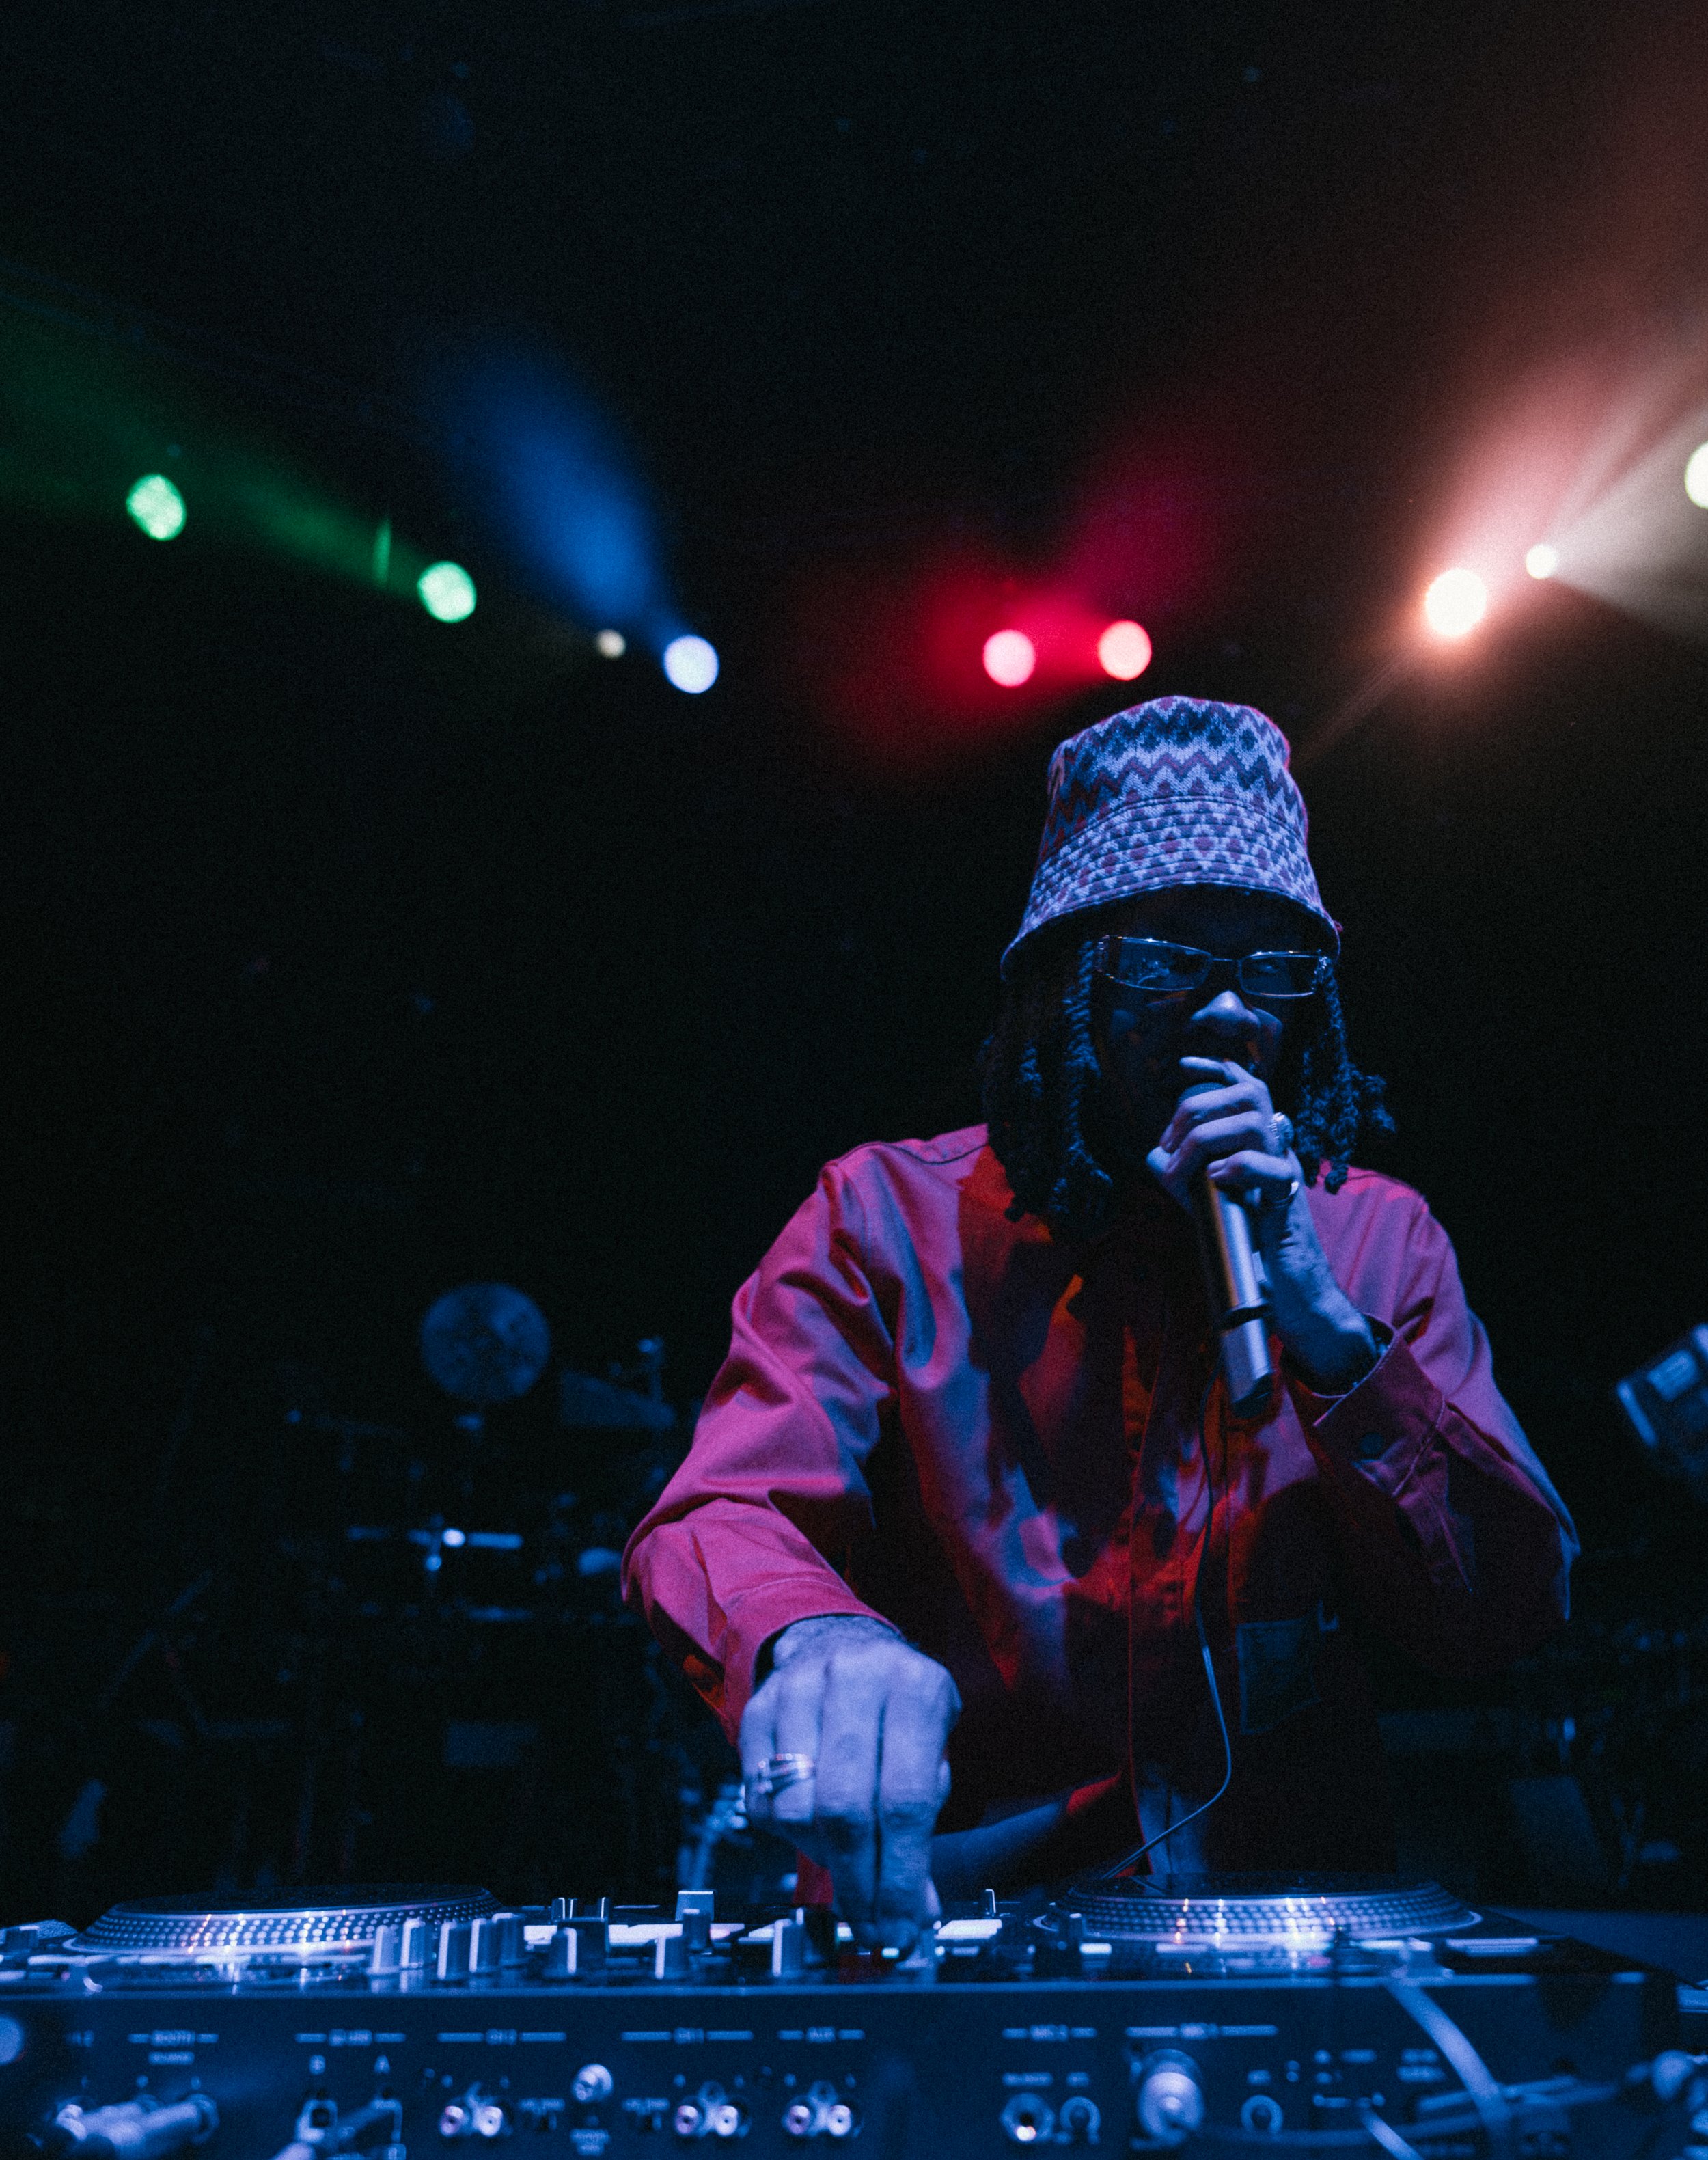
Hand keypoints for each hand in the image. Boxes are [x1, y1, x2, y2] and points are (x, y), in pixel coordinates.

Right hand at [739, 1615, 958, 1950]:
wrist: (840, 1641)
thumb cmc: (897, 1710)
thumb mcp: (930, 1748)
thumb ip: (924, 1826)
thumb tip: (916, 1911)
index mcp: (915, 1689)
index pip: (904, 1801)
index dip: (900, 1876)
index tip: (900, 1927)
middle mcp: (856, 1680)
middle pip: (844, 1809)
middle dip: (858, 1883)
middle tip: (870, 1924)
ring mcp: (800, 1689)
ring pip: (796, 1809)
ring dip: (822, 1856)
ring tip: (847, 1855)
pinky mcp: (759, 1707)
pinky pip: (760, 1800)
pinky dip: (787, 1831)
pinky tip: (813, 1823)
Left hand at [1149, 1056, 1377, 1393]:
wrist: (1291, 1296)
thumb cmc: (1252, 1248)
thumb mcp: (1209, 1205)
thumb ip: (1184, 1179)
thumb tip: (1154, 1156)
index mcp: (1260, 1145)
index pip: (1248, 1088)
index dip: (1218, 1069)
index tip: (1183, 1066)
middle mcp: (1277, 1151)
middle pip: (1249, 1093)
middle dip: (1198, 1107)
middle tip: (1171, 1144)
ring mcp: (1286, 1175)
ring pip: (1255, 1122)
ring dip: (1207, 1139)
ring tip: (1186, 1170)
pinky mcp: (1288, 1205)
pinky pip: (1270, 1168)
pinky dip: (1237, 1167)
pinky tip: (1216, 1182)